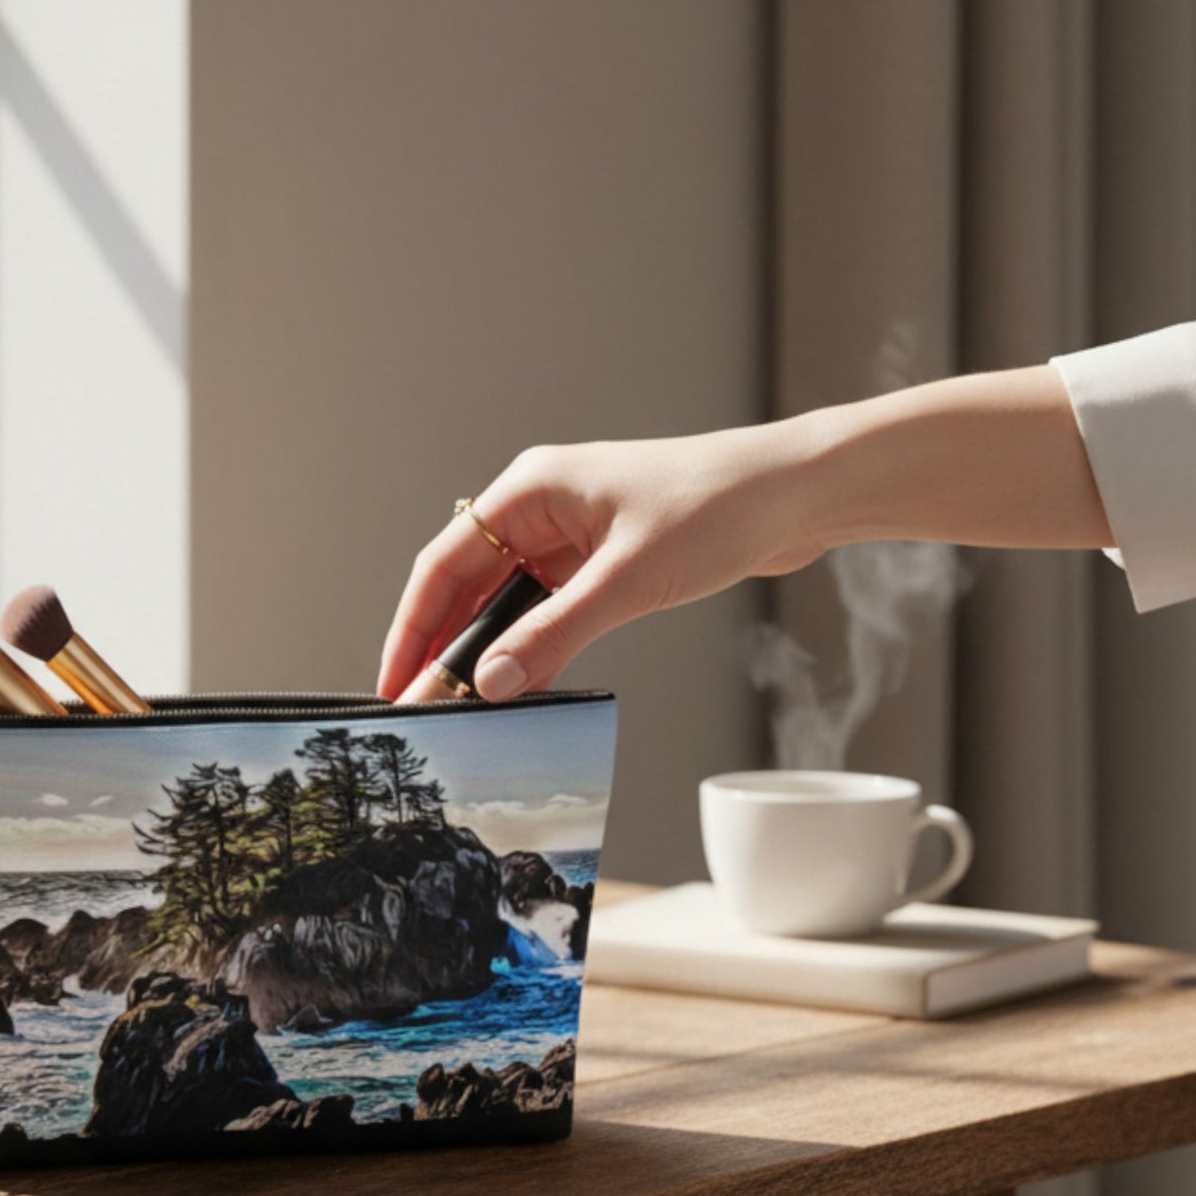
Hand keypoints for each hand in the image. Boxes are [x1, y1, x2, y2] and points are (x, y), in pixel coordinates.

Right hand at [377, 425, 827, 701]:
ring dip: (487, 648)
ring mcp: (572, 533)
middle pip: (468, 583)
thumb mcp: (627, 580)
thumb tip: (491, 684)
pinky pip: (547, 606)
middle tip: (425, 707)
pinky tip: (521, 681)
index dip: (413, 626)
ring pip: (507, 599)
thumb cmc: (717, 508)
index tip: (397, 680)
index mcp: (531, 489)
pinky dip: (530, 643)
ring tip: (466, 704)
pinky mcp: (603, 559)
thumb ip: (554, 634)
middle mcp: (542, 507)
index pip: (445, 563)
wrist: (797, 493)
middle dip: (443, 645)